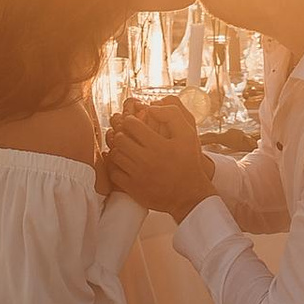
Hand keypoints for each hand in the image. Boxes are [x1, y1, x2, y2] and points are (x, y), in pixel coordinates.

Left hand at [105, 98, 215, 214]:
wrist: (189, 195)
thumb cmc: (188, 162)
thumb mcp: (188, 134)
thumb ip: (172, 115)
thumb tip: (150, 107)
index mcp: (158, 145)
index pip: (131, 124)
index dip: (131, 120)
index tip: (134, 124)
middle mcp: (146, 160)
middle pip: (120, 139)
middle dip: (122, 134)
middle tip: (128, 135)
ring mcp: (138, 175)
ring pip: (115, 155)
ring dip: (118, 149)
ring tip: (126, 149)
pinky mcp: (133, 188)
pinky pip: (113, 173)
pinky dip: (115, 166)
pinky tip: (123, 163)